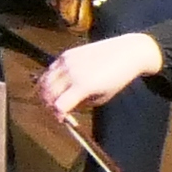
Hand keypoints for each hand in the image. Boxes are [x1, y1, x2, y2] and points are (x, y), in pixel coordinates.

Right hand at [41, 32, 164, 124]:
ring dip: (45, 92)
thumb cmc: (118, 77)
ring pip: (44, 81)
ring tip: (52, 98)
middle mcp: (71, 73)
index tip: (61, 119)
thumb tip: (67, 108)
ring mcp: (66, 61)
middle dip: (49, 104)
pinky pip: (50, 70)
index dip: (58, 115)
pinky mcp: (66, 54)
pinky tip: (55, 85)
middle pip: (48, 94)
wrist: (127, 53)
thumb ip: (83, 104)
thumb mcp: (103, 97)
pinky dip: (48, 79)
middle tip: (55, 110)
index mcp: (82, 86)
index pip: (59, 105)